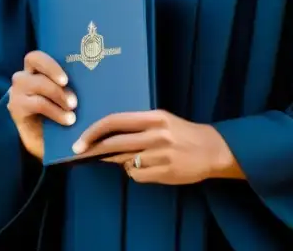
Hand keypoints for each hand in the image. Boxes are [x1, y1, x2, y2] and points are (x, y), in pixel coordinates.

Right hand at [7, 50, 77, 160]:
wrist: (49, 144)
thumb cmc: (64, 111)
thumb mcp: (69, 94)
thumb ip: (74, 82)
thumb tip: (94, 71)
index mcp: (35, 69)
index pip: (37, 56)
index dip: (51, 63)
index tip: (67, 78)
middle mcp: (23, 77)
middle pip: (34, 61)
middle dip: (55, 73)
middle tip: (72, 93)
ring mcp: (17, 91)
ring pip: (38, 84)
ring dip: (59, 95)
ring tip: (73, 108)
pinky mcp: (15, 108)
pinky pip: (38, 103)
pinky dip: (56, 111)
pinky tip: (68, 120)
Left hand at [71, 110, 236, 184]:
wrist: (213, 149)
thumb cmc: (183, 133)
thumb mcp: (162, 121)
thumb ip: (138, 126)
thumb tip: (107, 137)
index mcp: (155, 117)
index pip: (116, 121)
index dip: (94, 130)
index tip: (80, 139)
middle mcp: (157, 134)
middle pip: (115, 143)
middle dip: (93, 149)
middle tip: (81, 153)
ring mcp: (161, 154)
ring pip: (125, 161)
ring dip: (119, 161)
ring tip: (128, 158)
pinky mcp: (166, 172)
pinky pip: (137, 175)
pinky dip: (134, 173)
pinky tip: (144, 168)